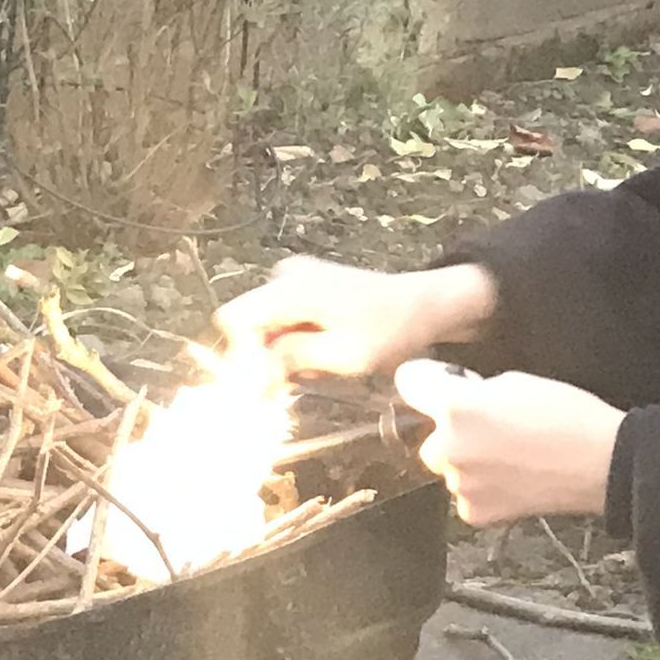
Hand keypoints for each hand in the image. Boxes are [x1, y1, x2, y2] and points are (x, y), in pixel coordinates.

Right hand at [213, 257, 495, 378]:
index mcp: (291, 288)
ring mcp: (296, 279)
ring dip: (284, 354)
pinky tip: (323, 354)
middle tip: (301, 379)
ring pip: (266, 328)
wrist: (426, 306)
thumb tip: (248, 375)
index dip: (243, 356)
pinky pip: (282, 321)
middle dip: (266, 358)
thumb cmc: (392, 329)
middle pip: (248, 325)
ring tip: (321, 365)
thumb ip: (290, 359)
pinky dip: (296, 344)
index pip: (233, 320)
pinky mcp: (306, 288)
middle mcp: (286, 277)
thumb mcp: (342, 354)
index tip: (267, 382)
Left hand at [393, 360, 624, 525]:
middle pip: (428, 434)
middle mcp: (448, 447)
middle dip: (450, 429)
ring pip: (447, 466)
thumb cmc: (566, 415)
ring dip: (466, 460)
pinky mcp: (475, 513)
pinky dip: (482, 488)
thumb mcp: (515, 381)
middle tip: (489, 427)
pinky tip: (512, 479)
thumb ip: (474, 391)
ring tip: (508, 455)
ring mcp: (460, 484)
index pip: (408, 381)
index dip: (425, 378)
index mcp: (456, 406)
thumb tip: (460, 398)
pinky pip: (465, 494)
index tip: (437, 381)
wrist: (601, 463)